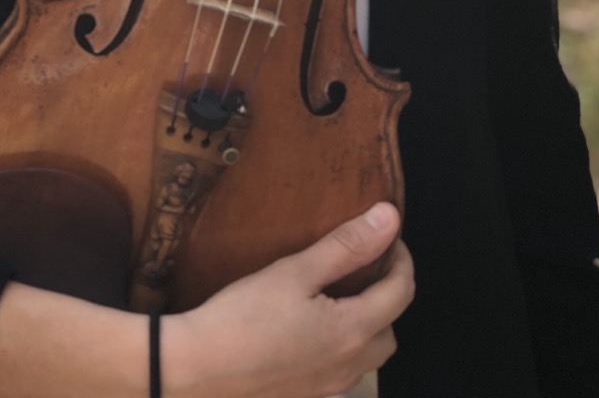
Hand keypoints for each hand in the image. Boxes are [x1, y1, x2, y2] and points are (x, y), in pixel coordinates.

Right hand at [167, 202, 413, 397]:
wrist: (198, 368)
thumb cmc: (245, 314)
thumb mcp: (296, 271)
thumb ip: (346, 246)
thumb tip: (389, 218)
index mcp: (353, 332)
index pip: (401, 292)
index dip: (400, 259)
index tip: (386, 235)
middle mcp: (349, 366)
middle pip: (390, 330)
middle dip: (388, 295)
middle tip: (363, 265)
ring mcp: (327, 388)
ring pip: (367, 357)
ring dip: (368, 325)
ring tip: (339, 295)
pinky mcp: (305, 397)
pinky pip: (342, 372)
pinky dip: (342, 347)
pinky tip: (311, 330)